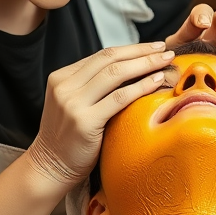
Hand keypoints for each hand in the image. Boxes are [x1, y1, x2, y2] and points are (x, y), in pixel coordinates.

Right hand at [28, 42, 174, 187]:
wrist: (51, 167)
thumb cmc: (69, 138)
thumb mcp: (73, 103)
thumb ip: (92, 86)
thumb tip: (131, 69)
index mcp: (61, 78)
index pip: (101, 55)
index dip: (131, 49)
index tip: (153, 47)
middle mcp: (64, 86)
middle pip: (110, 59)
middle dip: (141, 51)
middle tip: (165, 48)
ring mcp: (72, 103)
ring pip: (115, 73)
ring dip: (145, 64)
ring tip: (165, 61)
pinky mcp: (84, 121)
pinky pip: (119, 98)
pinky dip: (141, 87)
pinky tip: (156, 81)